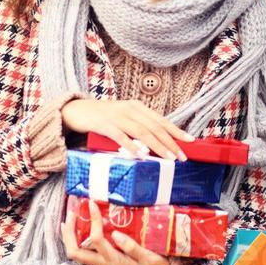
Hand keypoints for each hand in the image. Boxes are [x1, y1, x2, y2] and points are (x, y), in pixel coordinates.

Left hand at [60, 200, 171, 264]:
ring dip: (70, 235)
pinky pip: (83, 250)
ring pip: (76, 252)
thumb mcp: (150, 258)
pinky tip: (80, 226)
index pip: (96, 240)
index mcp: (114, 262)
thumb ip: (133, 248)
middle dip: (68, 232)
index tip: (93, 204)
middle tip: (71, 212)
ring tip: (71, 216)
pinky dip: (77, 238)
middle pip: (75, 252)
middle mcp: (103, 264)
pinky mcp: (104, 261)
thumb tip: (115, 234)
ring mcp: (102, 264)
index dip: (92, 221)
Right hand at [61, 98, 193, 160]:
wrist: (75, 110)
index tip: (190, 140)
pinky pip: (121, 136)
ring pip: (142, 131)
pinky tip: (141, 155)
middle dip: (170, 142)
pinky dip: (132, 145)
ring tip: (168, 158)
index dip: (176, 130)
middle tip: (181, 156)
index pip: (161, 119)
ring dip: (157, 146)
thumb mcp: (123, 118)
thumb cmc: (102, 118)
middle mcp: (129, 109)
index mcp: (136, 107)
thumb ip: (137, 127)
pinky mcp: (104, 124)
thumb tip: (156, 144)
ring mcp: (117, 116)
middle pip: (155, 126)